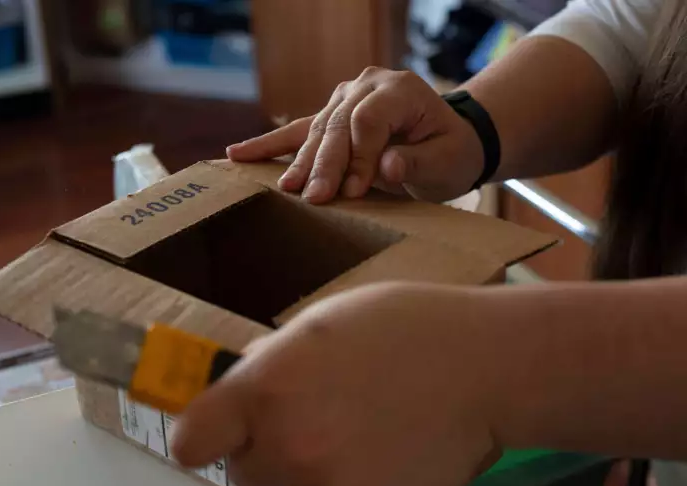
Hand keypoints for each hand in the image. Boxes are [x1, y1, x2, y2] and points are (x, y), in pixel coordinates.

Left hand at [171, 283, 502, 485]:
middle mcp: (287, 447)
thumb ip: (273, 361)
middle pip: (244, 470)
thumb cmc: (407, 327)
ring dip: (315, 471)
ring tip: (366, 432)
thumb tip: (243, 386)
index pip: (190, 442)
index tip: (224, 429)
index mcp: (266, 390)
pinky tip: (390, 458)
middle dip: (269, 448)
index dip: (206, 434)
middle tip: (318, 418)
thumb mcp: (325, 321)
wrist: (487, 367)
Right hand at [226, 67, 483, 203]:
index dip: (360, 157)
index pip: (369, 121)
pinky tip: (236, 155)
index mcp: (401, 89)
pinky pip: (297, 130)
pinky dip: (268, 144)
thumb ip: (417, 162)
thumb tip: (386, 166)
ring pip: (317, 130)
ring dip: (299, 162)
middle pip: (338, 125)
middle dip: (325, 165)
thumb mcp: (447, 161)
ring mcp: (345, 97)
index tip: (356, 192)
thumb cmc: (450, 153)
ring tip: (284, 189)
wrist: (449, 141)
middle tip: (313, 198)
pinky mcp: (330, 114)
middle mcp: (369, 85)